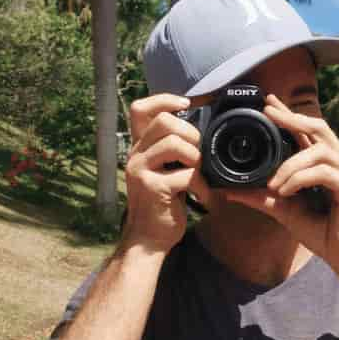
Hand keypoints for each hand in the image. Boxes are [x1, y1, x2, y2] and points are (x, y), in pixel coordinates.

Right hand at [123, 94, 212, 254]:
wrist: (148, 239)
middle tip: (199, 154)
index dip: (164, 100)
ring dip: (197, 158)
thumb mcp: (161, 171)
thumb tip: (199, 129)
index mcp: (139, 148)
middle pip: (164, 121)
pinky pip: (187, 174)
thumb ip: (170, 151)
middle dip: (191, 132)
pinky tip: (202, 197)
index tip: (186, 105)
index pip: (140, 108)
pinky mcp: (153, 188)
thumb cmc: (161, 204)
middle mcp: (136, 155)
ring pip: (176, 143)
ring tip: (200, 175)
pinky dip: (202, 186)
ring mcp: (141, 171)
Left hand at [224, 94, 338, 277]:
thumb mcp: (284, 210)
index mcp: (329, 165)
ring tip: (274, 184)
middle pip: (319, 129)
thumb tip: (230, 190)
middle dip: (292, 118)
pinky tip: (286, 192)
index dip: (290, 115)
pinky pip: (324, 173)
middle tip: (268, 113)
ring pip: (318, 151)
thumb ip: (262, 197)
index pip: (309, 132)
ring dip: (290, 165)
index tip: (268, 103)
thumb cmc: (321, 233)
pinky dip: (300, 178)